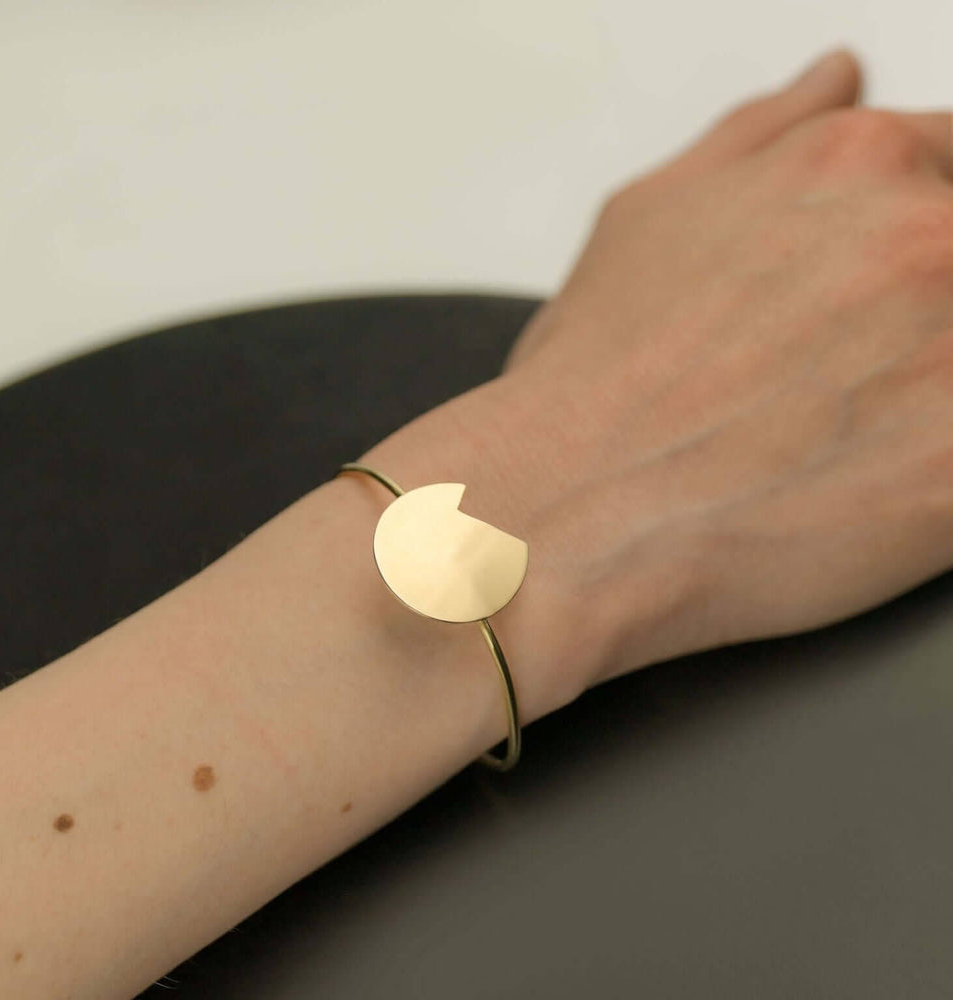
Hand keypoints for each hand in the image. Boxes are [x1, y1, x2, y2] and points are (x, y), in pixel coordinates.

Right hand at [362, 48, 952, 722]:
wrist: (551, 522)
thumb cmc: (585, 391)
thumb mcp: (645, 220)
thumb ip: (762, 132)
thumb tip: (836, 74)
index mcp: (856, 165)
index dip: (910, 244)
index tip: (869, 306)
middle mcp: (921, 241)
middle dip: (913, 318)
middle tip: (832, 386)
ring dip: (918, 393)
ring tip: (831, 441)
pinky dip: (923, 470)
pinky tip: (849, 486)